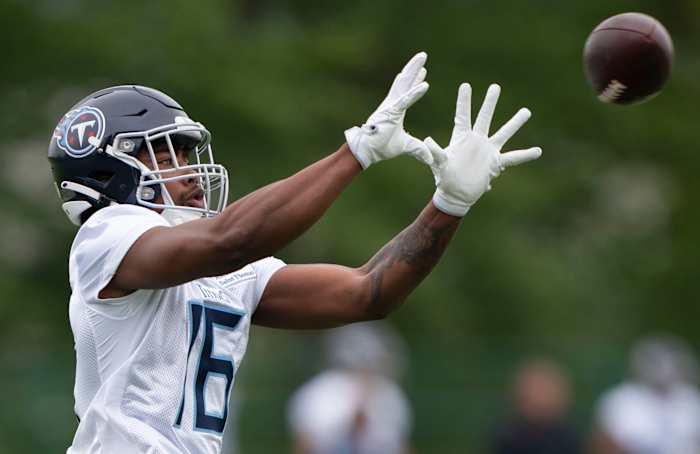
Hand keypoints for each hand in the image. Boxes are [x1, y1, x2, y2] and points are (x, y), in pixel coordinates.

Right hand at [345, 52, 431, 168]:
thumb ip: (417, 149)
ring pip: (404, 84)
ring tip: (422, 58)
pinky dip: (415, 92)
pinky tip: (425, 83)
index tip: (423, 71)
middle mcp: (392, 104)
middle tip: (423, 55)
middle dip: (414, 68)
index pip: (407, 91)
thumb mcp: (405, 146)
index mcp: (395, 110)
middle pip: (405, 82)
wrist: (366, 151)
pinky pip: (406, 100)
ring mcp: (391, 106)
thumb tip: (429, 158)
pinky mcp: (391, 112)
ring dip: (414, 70)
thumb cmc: (381, 147)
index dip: (415, 81)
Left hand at [424, 83, 541, 216]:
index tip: (465, 85)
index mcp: (461, 138)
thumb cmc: (444, 178)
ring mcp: (487, 150)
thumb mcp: (439, 164)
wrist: (455, 193)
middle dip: (490, 102)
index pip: (462, 116)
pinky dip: (525, 155)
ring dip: (514, 123)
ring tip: (526, 111)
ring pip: (504, 133)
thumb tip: (426, 140)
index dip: (463, 101)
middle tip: (495, 86)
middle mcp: (476, 140)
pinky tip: (538, 151)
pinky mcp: (495, 162)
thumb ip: (435, 151)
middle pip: (484, 118)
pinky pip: (513, 158)